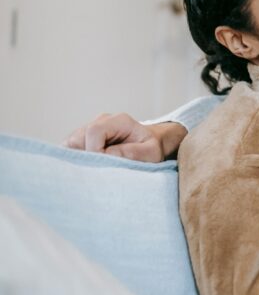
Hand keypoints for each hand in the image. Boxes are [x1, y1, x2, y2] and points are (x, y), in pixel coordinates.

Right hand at [64, 113, 186, 161]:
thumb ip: (133, 153)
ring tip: (92, 172)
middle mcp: (102, 121)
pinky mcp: (83, 139)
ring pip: (70, 144)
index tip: (103, 166)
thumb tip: (108, 155)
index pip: (95, 131)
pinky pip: (69, 149)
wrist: (150, 145)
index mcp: (119, 121)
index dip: (94, 150)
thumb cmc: (152, 149)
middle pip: (78, 137)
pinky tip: (85, 171)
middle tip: (96, 173)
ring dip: (77, 160)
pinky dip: (74, 161)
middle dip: (83, 158)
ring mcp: (90, 128)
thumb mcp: (151, 152)